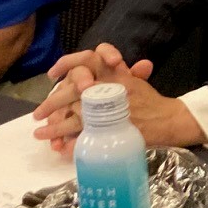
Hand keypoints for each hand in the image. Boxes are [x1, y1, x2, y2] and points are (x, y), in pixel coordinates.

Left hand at [30, 42, 207, 155]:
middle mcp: (110, 87)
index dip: (66, 64)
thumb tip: (87, 76)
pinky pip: (87, 136)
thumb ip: (112, 75)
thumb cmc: (150, 100)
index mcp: (113, 73)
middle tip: (37, 115)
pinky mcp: (114, 129)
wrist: (170, 120)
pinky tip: (61, 148)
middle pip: (73, 90)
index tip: (51, 75)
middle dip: (51, 104)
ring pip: (75, 116)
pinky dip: (73, 143)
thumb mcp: (133, 80)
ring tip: (41, 135)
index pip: (86, 59)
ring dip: (56, 127)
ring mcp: (111, 110)